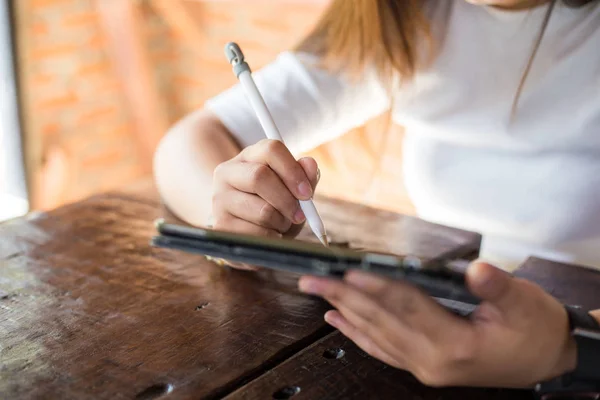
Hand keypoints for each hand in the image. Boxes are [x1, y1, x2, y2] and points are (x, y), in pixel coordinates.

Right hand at [212, 139, 318, 269]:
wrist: (246, 231)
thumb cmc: (274, 206)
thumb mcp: (292, 190)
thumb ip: (304, 176)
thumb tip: (310, 164)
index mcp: (249, 156)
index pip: (270, 149)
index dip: (292, 171)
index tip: (307, 193)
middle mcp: (227, 173)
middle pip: (259, 176)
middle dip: (287, 200)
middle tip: (300, 215)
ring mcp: (219, 199)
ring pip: (261, 209)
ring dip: (281, 222)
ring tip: (281, 224)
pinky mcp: (219, 225)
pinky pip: (254, 233)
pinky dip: (271, 237)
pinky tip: (270, 235)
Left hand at [298, 262, 576, 387]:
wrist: (547, 359)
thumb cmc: (535, 330)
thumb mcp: (526, 302)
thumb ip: (497, 286)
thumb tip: (475, 270)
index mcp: (456, 344)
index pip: (407, 307)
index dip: (377, 286)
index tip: (348, 271)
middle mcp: (433, 360)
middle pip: (380, 320)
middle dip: (343, 296)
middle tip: (312, 278)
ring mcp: (425, 366)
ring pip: (375, 334)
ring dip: (344, 310)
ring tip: (317, 291)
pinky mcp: (423, 365)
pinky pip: (381, 349)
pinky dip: (357, 333)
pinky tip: (338, 320)